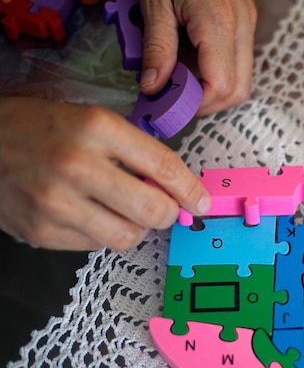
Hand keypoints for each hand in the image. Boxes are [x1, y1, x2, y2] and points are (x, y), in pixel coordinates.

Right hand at [0, 97, 210, 250]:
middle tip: (165, 210)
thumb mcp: (88, 121)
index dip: (191, 190)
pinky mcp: (42, 232)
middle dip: (168, 214)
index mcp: (96, 129)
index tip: (201, 202)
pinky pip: (96, 246)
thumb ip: (132, 150)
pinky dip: (105, 235)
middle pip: (153, 210)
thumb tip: (174, 186)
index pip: (163, 166)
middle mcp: (78, 165)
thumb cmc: (36, 129)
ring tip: (125, 212)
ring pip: (128, 237)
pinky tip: (92, 217)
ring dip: (137, 228)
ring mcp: (57, 203)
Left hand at [136, 0, 256, 115]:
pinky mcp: (245, 20)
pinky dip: (217, 71)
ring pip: (242, 79)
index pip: (220, 86)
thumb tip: (154, 89)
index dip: (196, 104)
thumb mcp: (154, 2)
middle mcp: (241, 26)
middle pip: (238, 90)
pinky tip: (193, 59)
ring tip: (182, 76)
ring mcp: (247, 23)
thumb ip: (157, 49)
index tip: (170, 104)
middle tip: (177, 98)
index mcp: (218, 22)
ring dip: (213, 88)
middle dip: (208, 103)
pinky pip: (238, 61)